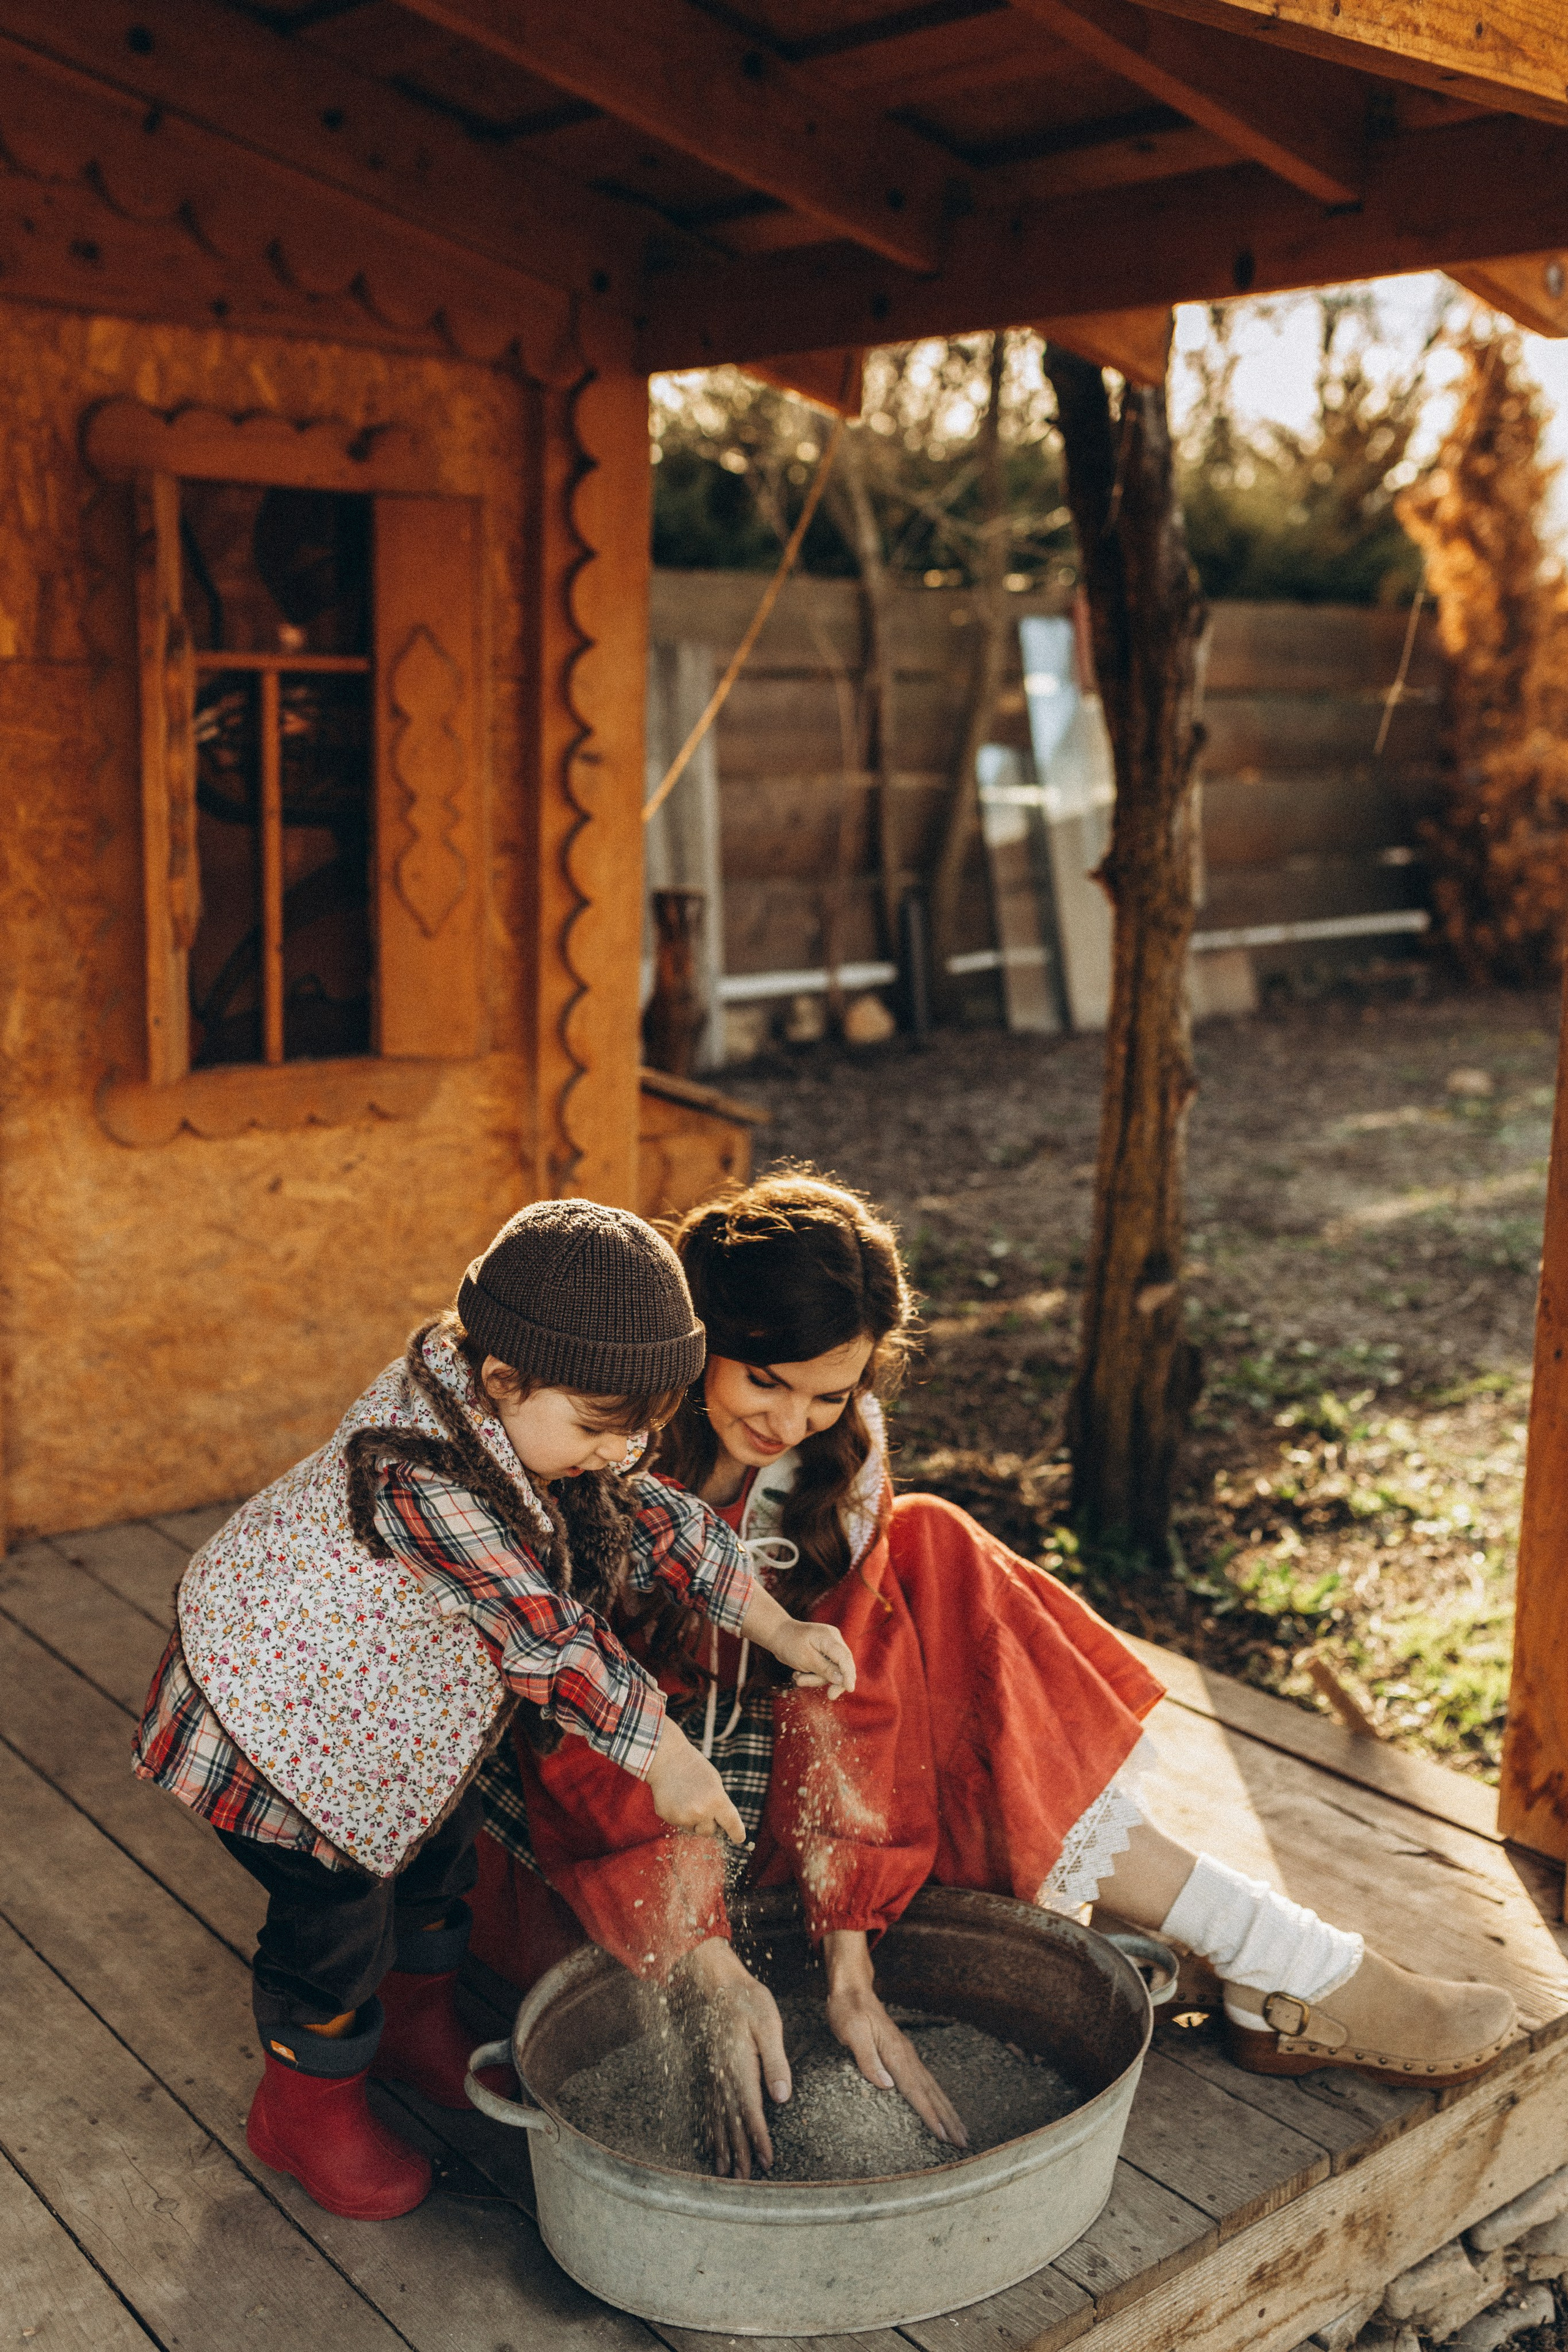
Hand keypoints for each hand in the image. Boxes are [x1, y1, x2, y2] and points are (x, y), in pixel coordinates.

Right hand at [646, 1716, 744, 1842]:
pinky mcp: (669, 1817)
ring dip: (693, 1820)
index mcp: (717, 1800)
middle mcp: (701, 1811)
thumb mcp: (715, 1783)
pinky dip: (679, 1815)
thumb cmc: (694, 1768)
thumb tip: (721, 1825)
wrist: (666, 1758)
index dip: (737, 1832)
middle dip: (709, 1823)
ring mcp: (683, 1816)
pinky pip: (679, 1823)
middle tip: (702, 1805)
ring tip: (687, 1798)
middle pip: (710, 1832)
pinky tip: (676, 1799)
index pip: (732, 1824)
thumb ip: (720, 1804)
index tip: (739, 1838)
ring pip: (693, 1829)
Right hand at [675, 1938, 791, 2177]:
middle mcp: (722, 2076)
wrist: (720, 1984)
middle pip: (732, 2121)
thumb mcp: (769, 2025)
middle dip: (739, 2152)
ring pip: (718, 2117)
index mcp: (739, 2067)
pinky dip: (710, 2127)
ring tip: (725, 2172)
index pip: (751, 2111)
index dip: (758, 2139)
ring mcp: (713, 2074)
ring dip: (723, 2146)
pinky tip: (711, 2140)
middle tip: (744, 2181)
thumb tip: (782, 2099)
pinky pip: (708, 2106)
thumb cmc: (749, 2002)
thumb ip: (774, 2062)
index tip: (767, 2162)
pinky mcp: (710, 2070)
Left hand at [742, 1593, 855, 1699]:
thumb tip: (841, 1680)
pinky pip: (826, 1670)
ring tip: (798, 1678)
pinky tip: (799, 1674)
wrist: (778, 1635)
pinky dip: (814, 1675)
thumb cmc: (789, 1644)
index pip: (845, 1658)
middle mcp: (834, 1641)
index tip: (850, 1689)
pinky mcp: (825, 1654)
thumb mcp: (805, 1658)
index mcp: (830, 1638)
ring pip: (833, 1671)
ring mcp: (830, 1647)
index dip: (849, 1674)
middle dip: (833, 1681)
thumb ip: (824, 1669)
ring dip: (815, 1679)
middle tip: (830, 1696)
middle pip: (843, 1666)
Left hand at [822, 1930, 968, 2148]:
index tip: (944, 2136)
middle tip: (963, 2143)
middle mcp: (906, 2055)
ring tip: (962, 2132)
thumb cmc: (848, 2010)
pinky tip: (943, 2107)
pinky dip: (938, 2097)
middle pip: (931, 2093)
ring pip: (933, 2088)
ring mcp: (907, 2054)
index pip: (915, 2090)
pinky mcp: (903, 2055)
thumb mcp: (851, 2032)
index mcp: (895, 2053)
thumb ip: (867, 2059)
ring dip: (948, 2111)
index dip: (930, 2115)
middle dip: (948, 2119)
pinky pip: (925, 2081)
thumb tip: (887, 2086)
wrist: (852, 1989)